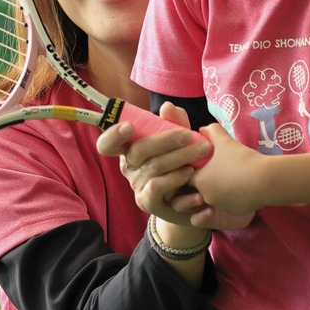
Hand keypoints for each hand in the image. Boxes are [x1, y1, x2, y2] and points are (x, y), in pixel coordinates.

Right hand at [96, 102, 209, 223]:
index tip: (129, 126)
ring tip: (201, 152)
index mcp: (131, 148)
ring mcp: (137, 186)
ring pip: (154, 168)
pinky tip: (194, 180)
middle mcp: (129, 167)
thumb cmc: (183, 162)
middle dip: (165, 140)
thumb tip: (167, 107)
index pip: (108, 144)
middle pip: (138, 150)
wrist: (194, 198)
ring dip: (180, 158)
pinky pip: (159, 188)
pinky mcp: (148, 202)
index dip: (113, 135)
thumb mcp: (181, 140)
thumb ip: (175, 123)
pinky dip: (177, 181)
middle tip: (190, 135)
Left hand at [186, 124, 265, 216]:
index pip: (186, 175)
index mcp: (199, 180)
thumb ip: (210, 131)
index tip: (203, 161)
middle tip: (218, 168)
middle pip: (200, 187)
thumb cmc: (241, 159)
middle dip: (207, 179)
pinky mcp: (233, 212)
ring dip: (220, 188)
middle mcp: (205, 196)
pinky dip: (232, 196)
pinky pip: (228, 203)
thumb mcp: (224, 140)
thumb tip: (202, 129)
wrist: (264, 180)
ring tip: (232, 175)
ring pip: (214, 196)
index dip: (193, 168)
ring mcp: (219, 206)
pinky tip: (241, 185)